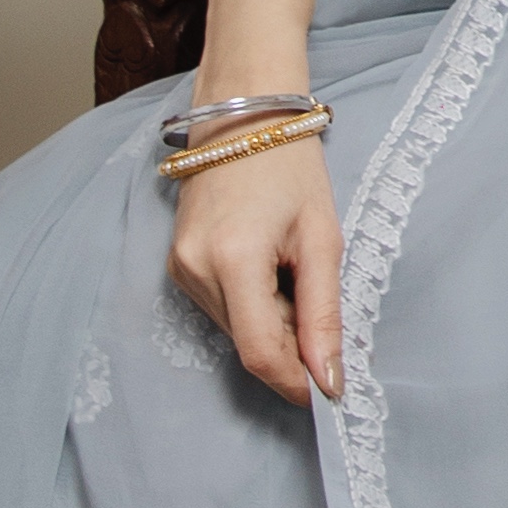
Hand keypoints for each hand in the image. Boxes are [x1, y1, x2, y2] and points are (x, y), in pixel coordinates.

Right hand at [167, 137, 341, 405]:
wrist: (244, 116)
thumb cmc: (290, 166)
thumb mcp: (322, 239)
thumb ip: (324, 314)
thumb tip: (328, 380)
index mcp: (233, 260)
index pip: (260, 352)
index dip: (296, 381)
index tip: (329, 390)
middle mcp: (195, 270)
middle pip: (249, 342)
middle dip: (291, 346)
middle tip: (323, 308)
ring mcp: (180, 269)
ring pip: (236, 329)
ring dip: (273, 322)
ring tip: (295, 271)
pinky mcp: (177, 265)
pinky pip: (222, 308)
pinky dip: (254, 304)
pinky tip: (271, 268)